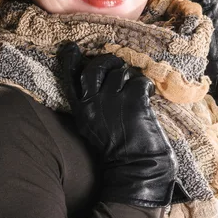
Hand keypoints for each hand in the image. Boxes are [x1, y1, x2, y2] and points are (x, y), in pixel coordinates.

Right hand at [57, 42, 184, 206]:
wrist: (136, 169)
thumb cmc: (118, 151)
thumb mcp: (93, 127)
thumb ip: (92, 104)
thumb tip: (99, 80)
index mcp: (81, 111)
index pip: (71, 78)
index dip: (70, 61)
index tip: (71, 48)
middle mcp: (93, 104)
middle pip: (94, 68)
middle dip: (107, 62)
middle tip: (117, 65)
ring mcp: (113, 101)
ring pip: (120, 72)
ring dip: (131, 78)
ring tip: (136, 91)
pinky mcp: (133, 101)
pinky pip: (140, 81)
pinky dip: (146, 87)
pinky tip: (148, 97)